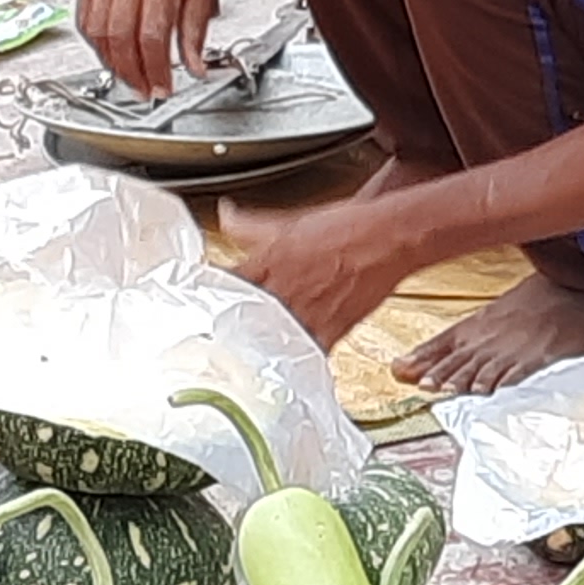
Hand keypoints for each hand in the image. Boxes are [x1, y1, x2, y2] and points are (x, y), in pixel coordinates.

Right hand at [74, 0, 217, 97]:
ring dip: (112, 63)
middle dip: (133, 74)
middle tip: (145, 90)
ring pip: (98, 33)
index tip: (163, 88)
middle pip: (122, 40)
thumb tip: (194, 66)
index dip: (156, 70)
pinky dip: (94, 42)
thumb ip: (196, 27)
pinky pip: (84, 17)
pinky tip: (109, 51)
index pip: (153, 37)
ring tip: (128, 75)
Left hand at [219, 186, 432, 355]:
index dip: (204, 298)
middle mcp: (282, 290)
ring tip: (237, 360)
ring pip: (265, 342)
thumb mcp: (290, 221)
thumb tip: (226, 214)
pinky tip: (277, 370)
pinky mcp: (328, 333)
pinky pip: (300, 357)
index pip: (222, 285)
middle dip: (222, 330)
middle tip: (209, 340)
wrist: (388, 239)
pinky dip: (288, 365)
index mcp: (267, 261)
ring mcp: (304, 314)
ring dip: (251, 350)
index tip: (195, 305)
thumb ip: (251, 224)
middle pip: (239, 320)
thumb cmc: (346, 229)